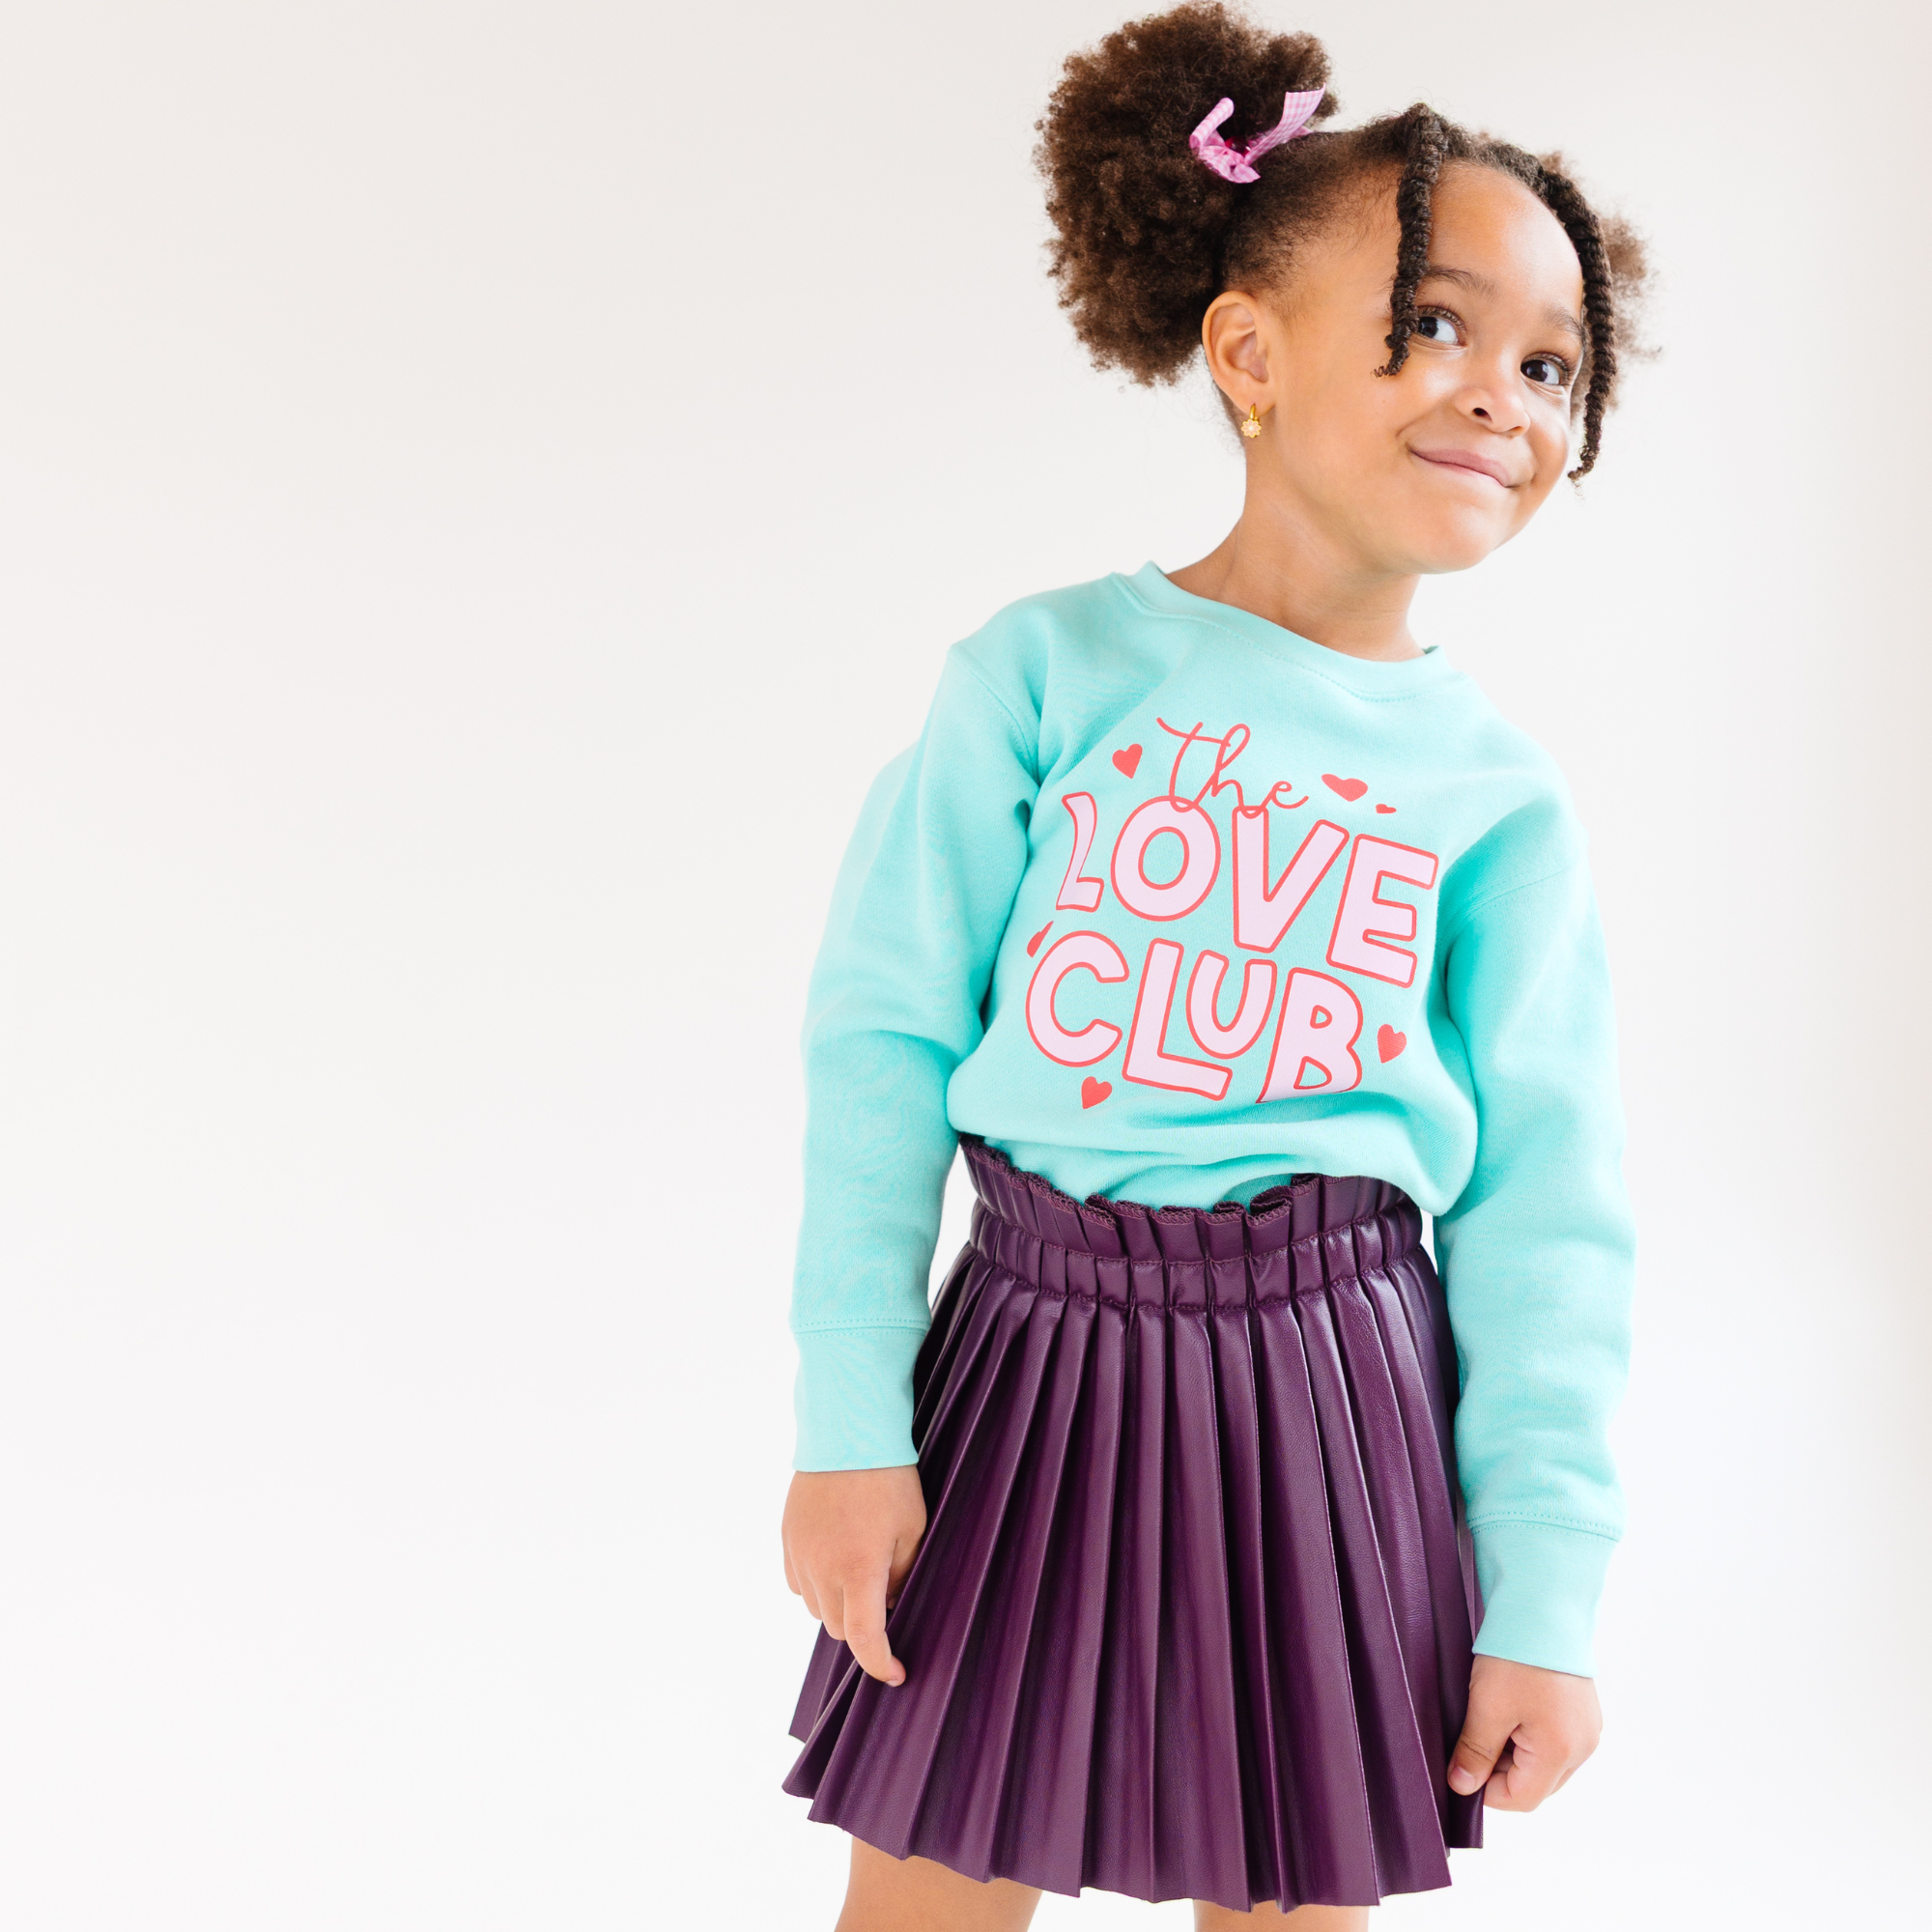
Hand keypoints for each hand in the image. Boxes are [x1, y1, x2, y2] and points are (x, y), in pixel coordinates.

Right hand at [782, 1465, 927, 1687]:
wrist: (846, 1431)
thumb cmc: (889, 1478)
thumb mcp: (913, 1528)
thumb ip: (902, 1575)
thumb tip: (889, 1603)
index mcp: (858, 1569)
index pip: (864, 1639)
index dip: (880, 1665)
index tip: (897, 1674)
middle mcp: (822, 1568)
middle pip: (839, 1627)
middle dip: (862, 1626)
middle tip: (886, 1598)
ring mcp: (800, 1554)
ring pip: (816, 1608)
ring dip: (838, 1606)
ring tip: (861, 1572)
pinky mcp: (787, 1539)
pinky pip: (799, 1582)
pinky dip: (817, 1585)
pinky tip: (836, 1560)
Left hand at [1447, 1654, 1601, 1810]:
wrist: (1544, 1607)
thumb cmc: (1517, 1656)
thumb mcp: (1487, 1706)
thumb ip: (1476, 1752)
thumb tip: (1462, 1786)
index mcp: (1561, 1752)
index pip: (1521, 1800)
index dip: (1486, 1790)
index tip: (1463, 1766)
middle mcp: (1583, 1747)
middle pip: (1536, 1785)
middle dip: (1502, 1771)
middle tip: (1476, 1736)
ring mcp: (1588, 1729)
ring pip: (1546, 1765)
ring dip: (1516, 1753)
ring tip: (1494, 1717)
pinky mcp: (1584, 1712)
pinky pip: (1556, 1741)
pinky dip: (1531, 1736)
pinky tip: (1513, 1707)